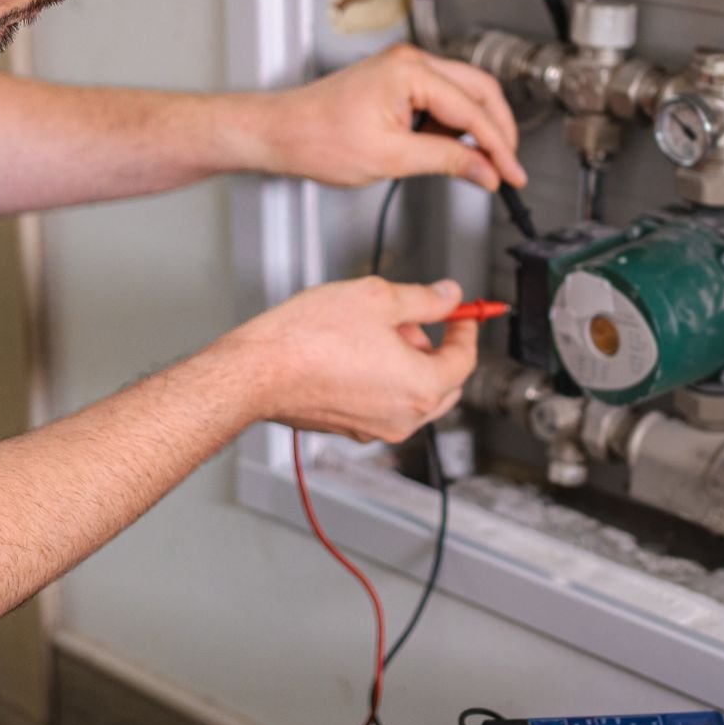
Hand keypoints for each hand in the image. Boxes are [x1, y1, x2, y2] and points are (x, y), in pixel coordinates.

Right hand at [218, 276, 478, 442]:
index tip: (460, 313)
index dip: (465, 328)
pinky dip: (381, 381)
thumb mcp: (377, 298)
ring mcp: (374, 429)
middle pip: (443, 384)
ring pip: (410, 396)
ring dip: (405, 364)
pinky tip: (353, 352)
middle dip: (434, 349)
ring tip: (372, 331)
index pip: (464, 359)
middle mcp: (403, 417)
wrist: (257, 371)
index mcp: (421, 387)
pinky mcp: (348, 429)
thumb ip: (423, 299)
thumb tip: (449, 295)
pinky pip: (381, 405)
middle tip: (409, 319)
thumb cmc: (309, 338)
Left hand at [263, 43, 528, 191]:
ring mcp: (404, 68)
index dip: (499, 148)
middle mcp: (411, 61)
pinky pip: (441, 98)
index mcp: (411, 72)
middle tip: (507, 166)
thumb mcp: (392, 158)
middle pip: (479, 90)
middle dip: (497, 131)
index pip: (473, 111)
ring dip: (474, 129)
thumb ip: (447, 161)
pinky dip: (451, 125)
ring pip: (463, 93)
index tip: (512, 174)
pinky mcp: (397, 80)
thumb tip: (485, 170)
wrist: (281, 132)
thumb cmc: (318, 139)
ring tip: (471, 164)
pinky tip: (446, 150)